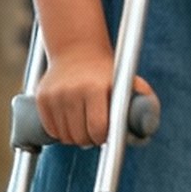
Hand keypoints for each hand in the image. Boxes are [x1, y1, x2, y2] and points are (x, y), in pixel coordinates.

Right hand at [36, 44, 155, 146]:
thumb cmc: (107, 71)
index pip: (97, 128)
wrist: (77, 50)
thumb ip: (143, 97)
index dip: (103, 137)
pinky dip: (60, 133)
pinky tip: (70, 126)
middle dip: (90, 140)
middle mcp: (72, 92)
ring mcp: (54, 95)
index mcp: (95, 88)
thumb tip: (149, 122)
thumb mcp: (128, 78)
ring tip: (84, 129)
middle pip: (80, 135)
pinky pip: (50, 129)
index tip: (106, 135)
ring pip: (64, 135)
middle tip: (96, 134)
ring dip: (75, 138)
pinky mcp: (41, 98)